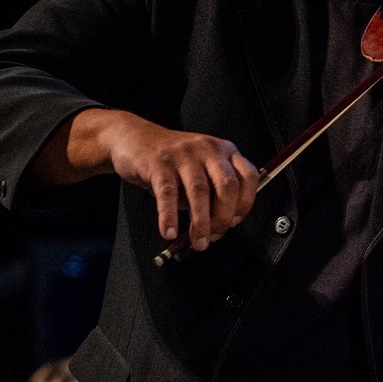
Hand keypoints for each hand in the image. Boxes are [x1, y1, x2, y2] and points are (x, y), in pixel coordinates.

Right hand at [59, 109, 259, 250]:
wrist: (135, 138)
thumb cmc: (172, 160)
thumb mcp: (201, 169)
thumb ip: (212, 193)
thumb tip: (217, 227)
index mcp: (224, 151)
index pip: (248, 177)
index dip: (245, 203)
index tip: (234, 222)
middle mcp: (207, 149)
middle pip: (227, 186)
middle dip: (223, 217)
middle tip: (214, 236)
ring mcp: (183, 154)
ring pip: (199, 191)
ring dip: (201, 223)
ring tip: (198, 242)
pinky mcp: (159, 163)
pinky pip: (167, 194)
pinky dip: (170, 217)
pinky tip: (170, 232)